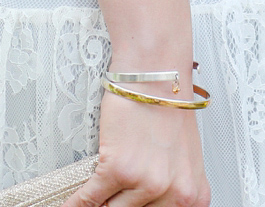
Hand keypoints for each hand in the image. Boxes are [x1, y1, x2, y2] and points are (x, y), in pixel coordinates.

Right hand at [65, 88, 209, 206]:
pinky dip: (76, 203)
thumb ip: (170, 189)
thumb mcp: (182, 158)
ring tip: (92, 200)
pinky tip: (71, 204)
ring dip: (100, 204)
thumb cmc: (168, 105)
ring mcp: (148, 183)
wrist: (157, 72)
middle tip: (111, 199)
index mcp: (193, 195)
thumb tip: (150, 204)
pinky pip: (90, 199)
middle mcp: (176, 194)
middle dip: (120, 205)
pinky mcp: (119, 169)